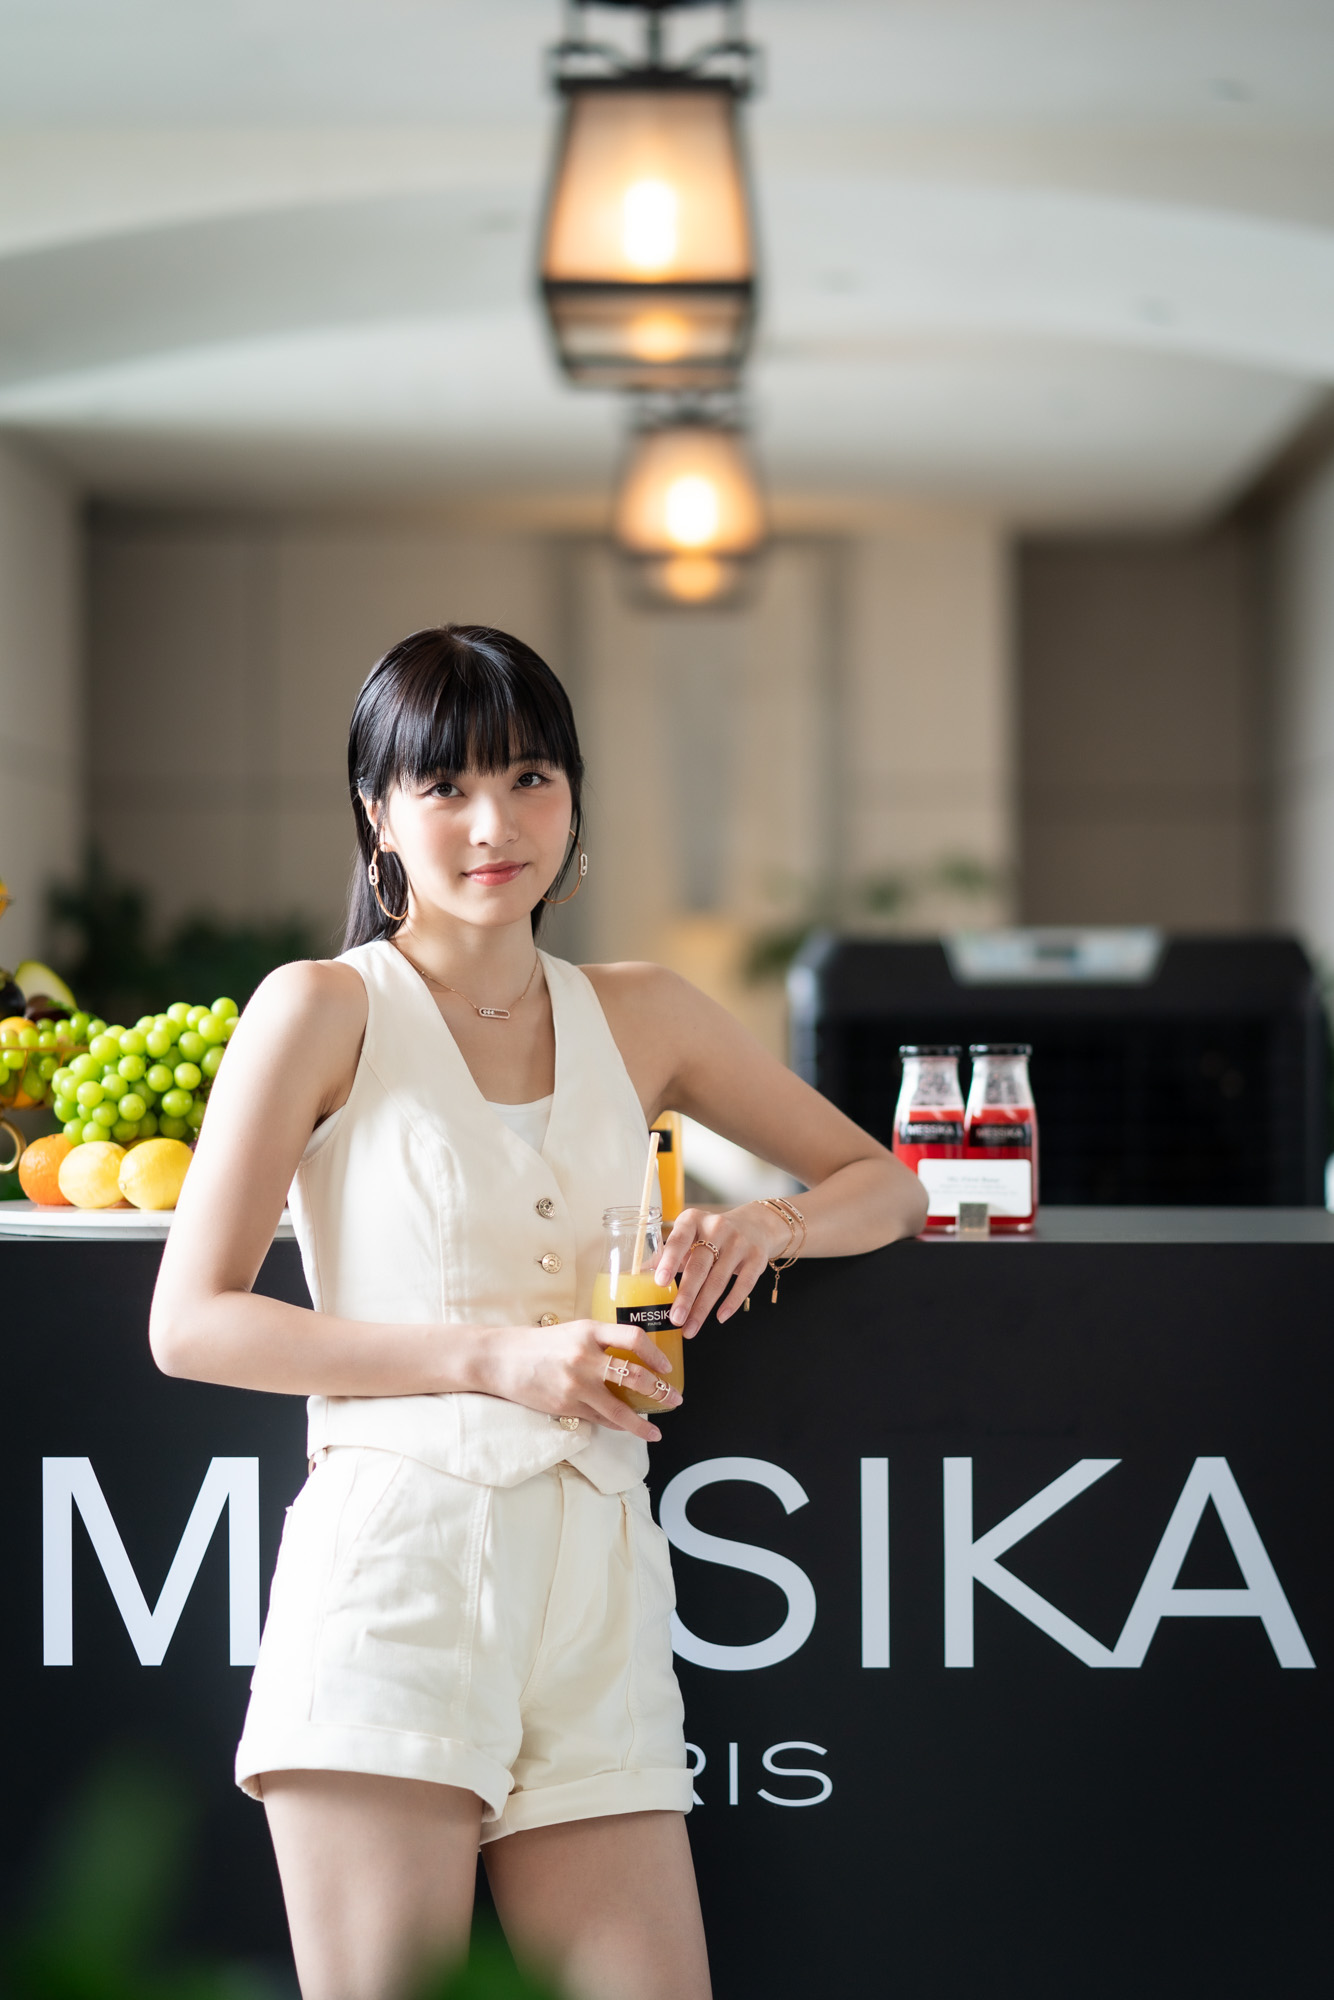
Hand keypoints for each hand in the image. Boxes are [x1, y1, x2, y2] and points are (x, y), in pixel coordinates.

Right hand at [470, 1318, 682, 1441]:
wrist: (501, 1359)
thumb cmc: (540, 1344)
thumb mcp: (573, 1331)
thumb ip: (601, 1341)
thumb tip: (635, 1358)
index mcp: (589, 1331)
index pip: (633, 1338)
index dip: (655, 1354)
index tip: (667, 1366)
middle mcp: (585, 1356)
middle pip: (634, 1375)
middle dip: (660, 1391)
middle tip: (674, 1398)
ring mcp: (576, 1384)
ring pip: (620, 1408)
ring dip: (642, 1422)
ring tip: (656, 1431)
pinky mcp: (566, 1405)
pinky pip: (599, 1419)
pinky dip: (617, 1425)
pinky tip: (628, 1429)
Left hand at [654, 1202, 790, 1334]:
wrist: (755, 1225)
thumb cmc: (711, 1236)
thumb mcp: (690, 1236)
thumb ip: (667, 1254)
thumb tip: (636, 1275)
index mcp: (693, 1220)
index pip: (679, 1240)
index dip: (669, 1261)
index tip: (659, 1282)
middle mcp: (717, 1227)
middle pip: (699, 1266)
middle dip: (686, 1296)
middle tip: (674, 1319)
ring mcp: (739, 1242)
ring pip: (719, 1280)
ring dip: (703, 1307)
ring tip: (690, 1328)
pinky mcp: (757, 1257)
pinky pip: (744, 1284)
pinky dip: (731, 1303)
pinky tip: (719, 1317)